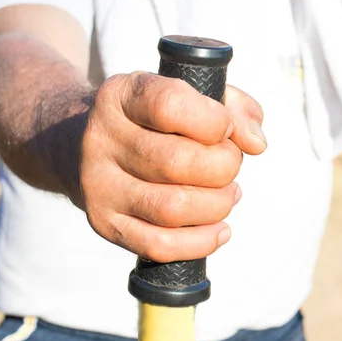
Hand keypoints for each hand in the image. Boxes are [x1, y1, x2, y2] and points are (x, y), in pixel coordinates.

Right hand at [75, 72, 265, 261]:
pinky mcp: (104, 223)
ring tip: (227, 193)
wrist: (84, 146)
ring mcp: (98, 185)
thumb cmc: (154, 121)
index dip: (214, 122)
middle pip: (178, 163)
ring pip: (173, 209)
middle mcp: (102, 139)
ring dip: (218, 205)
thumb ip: (234, 108)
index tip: (225, 129)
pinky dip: (201, 242)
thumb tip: (257, 143)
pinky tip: (218, 228)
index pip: (170, 106)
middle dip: (224, 167)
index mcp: (121, 96)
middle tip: (229, 165)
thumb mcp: (189, 94)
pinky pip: (159, 246)